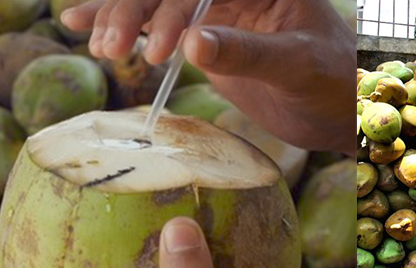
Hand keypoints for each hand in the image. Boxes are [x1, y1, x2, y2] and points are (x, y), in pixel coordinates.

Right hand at [62, 0, 355, 152]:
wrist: (340, 109)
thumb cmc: (333, 82)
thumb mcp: (298, 67)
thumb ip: (248, 53)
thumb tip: (192, 42)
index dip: (167, 7)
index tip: (156, 49)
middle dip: (131, 9)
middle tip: (112, 49)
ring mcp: (213, 5)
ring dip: (118, 15)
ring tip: (100, 47)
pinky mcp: (199, 29)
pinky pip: (151, 18)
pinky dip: (115, 19)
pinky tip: (76, 21)